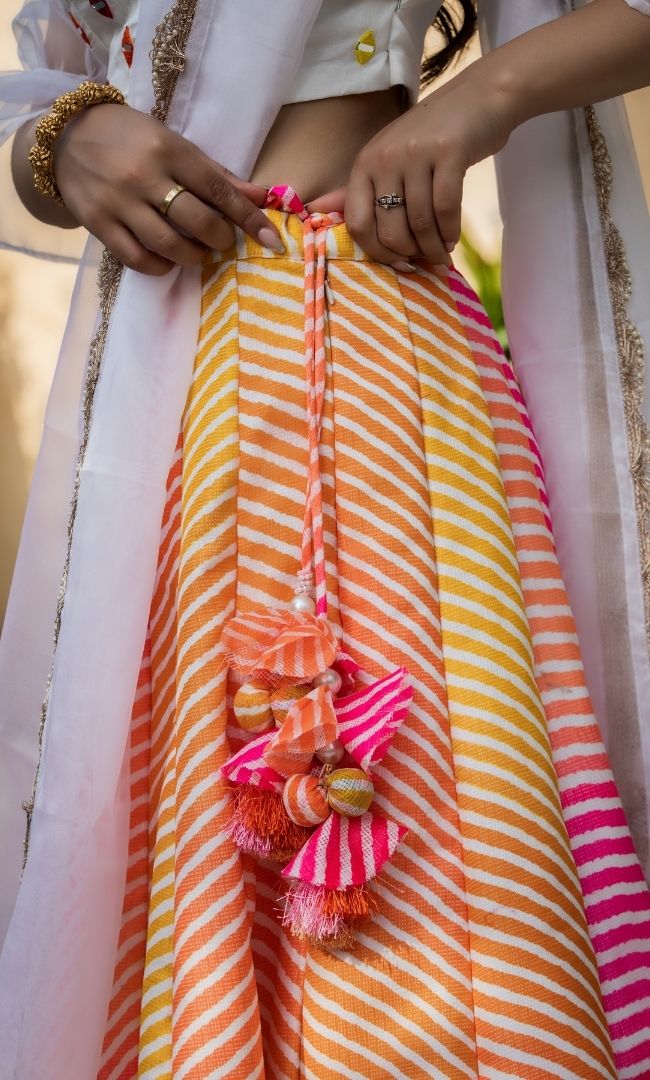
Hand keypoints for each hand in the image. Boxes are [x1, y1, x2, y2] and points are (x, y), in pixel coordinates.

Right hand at [52, 103, 282, 274]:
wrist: (66, 136)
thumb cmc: (131, 138)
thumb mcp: (174, 144)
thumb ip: (217, 174)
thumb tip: (263, 196)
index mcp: (169, 150)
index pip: (220, 190)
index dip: (250, 219)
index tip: (272, 241)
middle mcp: (145, 176)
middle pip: (198, 222)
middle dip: (220, 239)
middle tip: (222, 241)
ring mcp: (119, 202)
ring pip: (169, 245)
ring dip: (193, 257)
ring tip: (197, 252)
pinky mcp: (98, 223)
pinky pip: (137, 259)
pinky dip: (161, 267)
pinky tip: (168, 261)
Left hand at [314, 66, 515, 267]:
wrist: (477, 99)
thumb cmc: (427, 139)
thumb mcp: (385, 160)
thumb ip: (353, 191)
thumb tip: (313, 211)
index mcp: (364, 164)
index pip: (357, 223)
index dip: (378, 252)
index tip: (397, 261)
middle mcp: (385, 157)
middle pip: (390, 230)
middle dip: (409, 254)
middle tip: (424, 260)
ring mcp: (416, 153)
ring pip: (420, 223)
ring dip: (433, 248)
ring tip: (442, 254)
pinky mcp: (449, 152)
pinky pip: (446, 209)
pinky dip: (450, 232)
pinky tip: (452, 240)